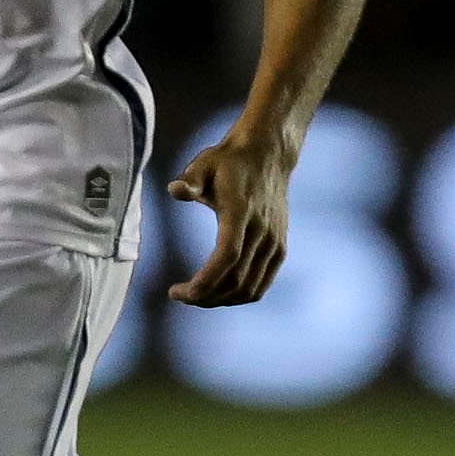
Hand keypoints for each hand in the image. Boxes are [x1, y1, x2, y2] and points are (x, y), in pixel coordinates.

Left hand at [165, 128, 295, 305]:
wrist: (268, 155)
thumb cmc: (228, 161)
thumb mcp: (204, 164)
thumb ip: (190, 180)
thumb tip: (175, 190)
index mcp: (241, 212)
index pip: (227, 257)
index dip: (204, 282)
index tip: (178, 292)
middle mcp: (262, 232)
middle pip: (236, 280)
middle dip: (205, 296)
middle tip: (179, 295)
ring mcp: (274, 242)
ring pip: (250, 288)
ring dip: (220, 300)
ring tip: (195, 296)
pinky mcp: (280, 248)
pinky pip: (262, 284)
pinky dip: (239, 295)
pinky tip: (217, 292)